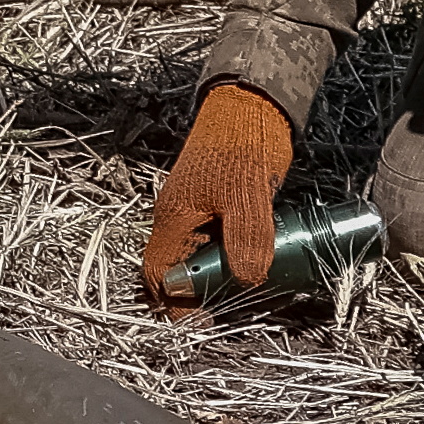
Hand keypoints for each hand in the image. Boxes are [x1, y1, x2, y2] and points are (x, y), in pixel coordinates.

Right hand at [140, 83, 294, 313]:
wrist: (251, 100)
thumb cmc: (242, 141)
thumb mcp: (247, 194)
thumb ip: (247, 237)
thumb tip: (247, 281)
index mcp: (175, 216)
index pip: (161, 273)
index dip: (177, 304)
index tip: (204, 323)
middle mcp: (180, 217)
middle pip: (180, 269)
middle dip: (202, 295)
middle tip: (236, 310)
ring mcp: (199, 210)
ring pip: (202, 257)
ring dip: (223, 277)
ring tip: (254, 291)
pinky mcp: (220, 204)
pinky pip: (220, 242)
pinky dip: (236, 258)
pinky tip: (262, 263)